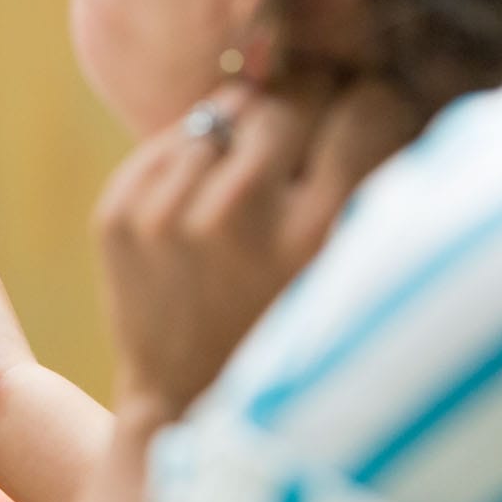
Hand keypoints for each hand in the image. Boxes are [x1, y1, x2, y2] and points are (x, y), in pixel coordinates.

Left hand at [95, 78, 417, 414]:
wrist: (190, 413)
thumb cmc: (298, 341)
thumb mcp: (359, 281)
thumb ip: (379, 192)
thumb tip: (384, 88)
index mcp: (319, 236)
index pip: (367, 107)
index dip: (372, 114)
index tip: (367, 129)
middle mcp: (238, 217)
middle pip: (292, 98)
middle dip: (310, 113)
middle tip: (308, 151)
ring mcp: (166, 215)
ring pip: (227, 111)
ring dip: (247, 136)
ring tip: (255, 186)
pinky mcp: (117, 217)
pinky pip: (171, 139)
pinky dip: (194, 160)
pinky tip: (206, 206)